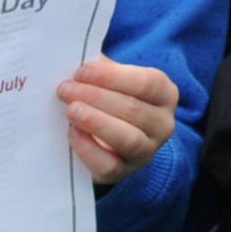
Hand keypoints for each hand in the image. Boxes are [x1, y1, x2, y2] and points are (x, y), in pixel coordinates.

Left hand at [57, 57, 178, 185]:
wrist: (111, 140)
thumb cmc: (111, 99)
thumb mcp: (112, 80)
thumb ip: (100, 69)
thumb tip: (73, 59)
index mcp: (165, 94)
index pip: (145, 83)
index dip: (111, 77)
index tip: (81, 72)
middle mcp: (163, 124)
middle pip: (133, 109)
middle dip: (95, 97)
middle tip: (65, 89)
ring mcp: (147, 151)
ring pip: (127, 138)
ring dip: (95, 121)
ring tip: (71, 110)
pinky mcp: (124, 172)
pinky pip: (109, 165)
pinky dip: (88, 149)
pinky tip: (72, 134)